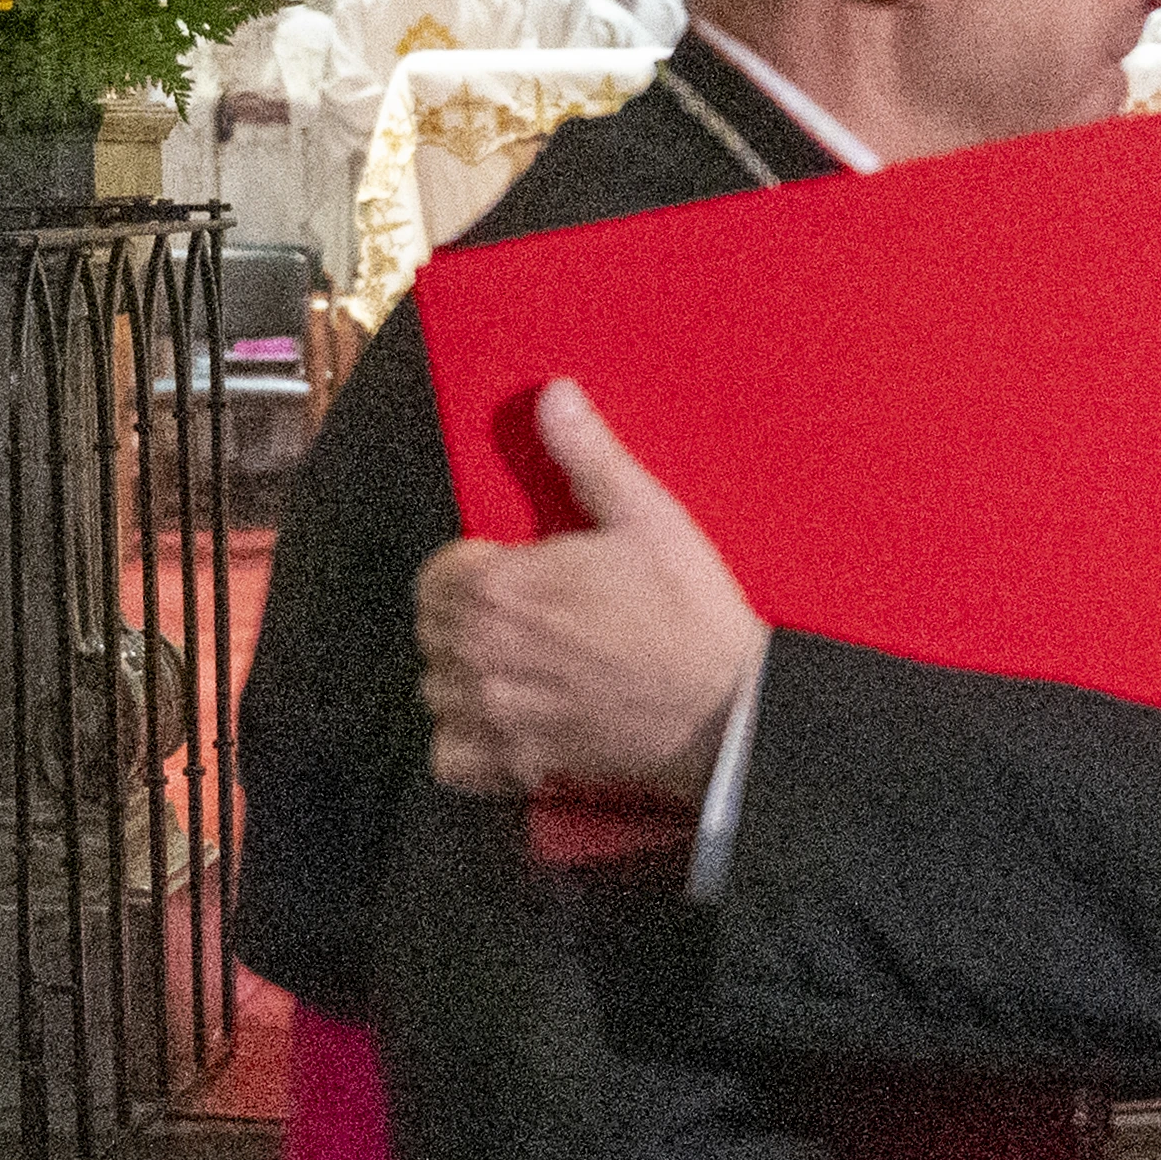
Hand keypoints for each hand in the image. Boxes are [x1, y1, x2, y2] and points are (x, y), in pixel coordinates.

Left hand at [413, 382, 763, 798]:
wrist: (729, 709)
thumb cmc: (691, 614)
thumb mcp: (648, 517)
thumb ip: (589, 456)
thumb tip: (554, 395)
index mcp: (501, 589)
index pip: (436, 574)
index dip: (471, 566)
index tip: (510, 567)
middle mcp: (483, 654)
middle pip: (431, 631)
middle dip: (465, 616)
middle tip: (522, 611)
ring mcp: (497, 715)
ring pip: (437, 689)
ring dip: (464, 673)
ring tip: (515, 661)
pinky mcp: (518, 764)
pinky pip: (450, 758)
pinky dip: (465, 742)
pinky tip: (504, 717)